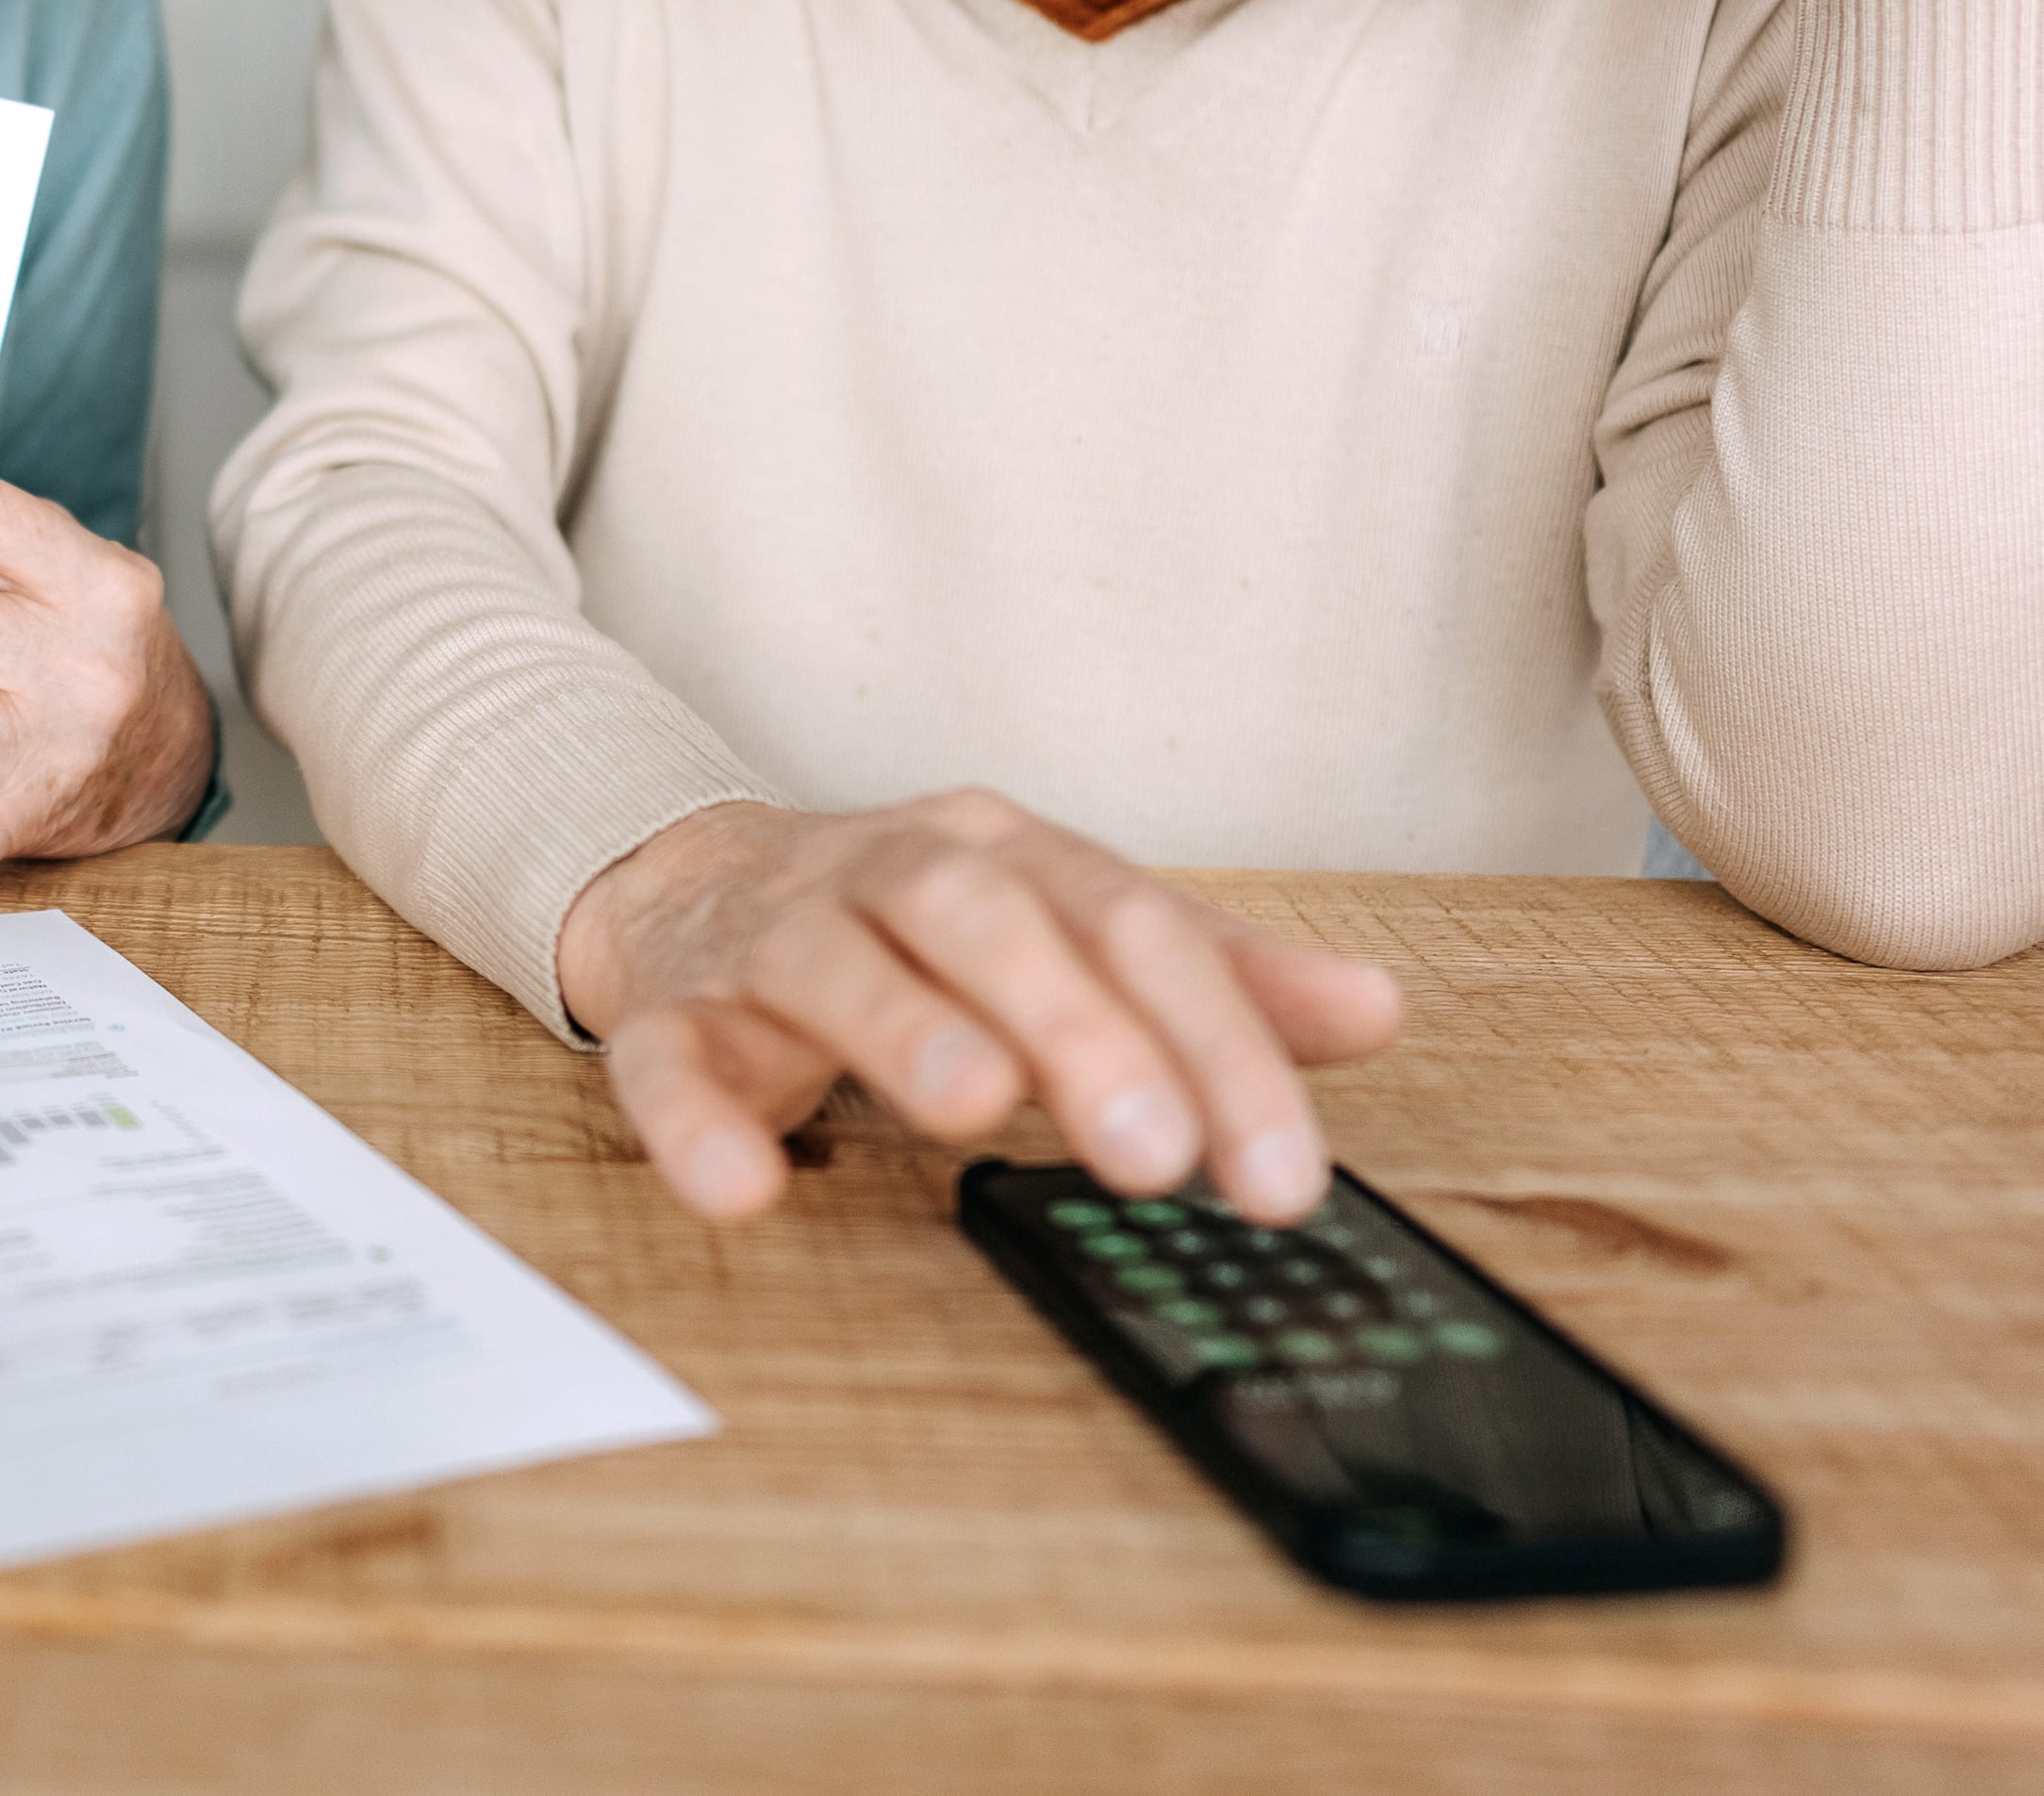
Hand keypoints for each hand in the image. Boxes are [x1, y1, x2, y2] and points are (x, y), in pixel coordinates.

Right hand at [557, 793, 1405, 1225]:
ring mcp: (771, 939)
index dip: (1215, 1045)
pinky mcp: (674, 1013)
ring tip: (975, 1110)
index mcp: (1005, 854)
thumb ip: (1214, 978)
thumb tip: (1375, 1009)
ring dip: (906, 1028)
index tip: (1279, 1175)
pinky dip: (698, 1121)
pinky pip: (668, 1059)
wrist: (693, 886)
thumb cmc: (914, 929)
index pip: (1129, 926)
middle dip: (1077, 1029)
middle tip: (1156, 1155)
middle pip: (985, 919)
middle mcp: (887, 875)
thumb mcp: (1070, 932)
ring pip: (832, 961)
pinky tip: (744, 1189)